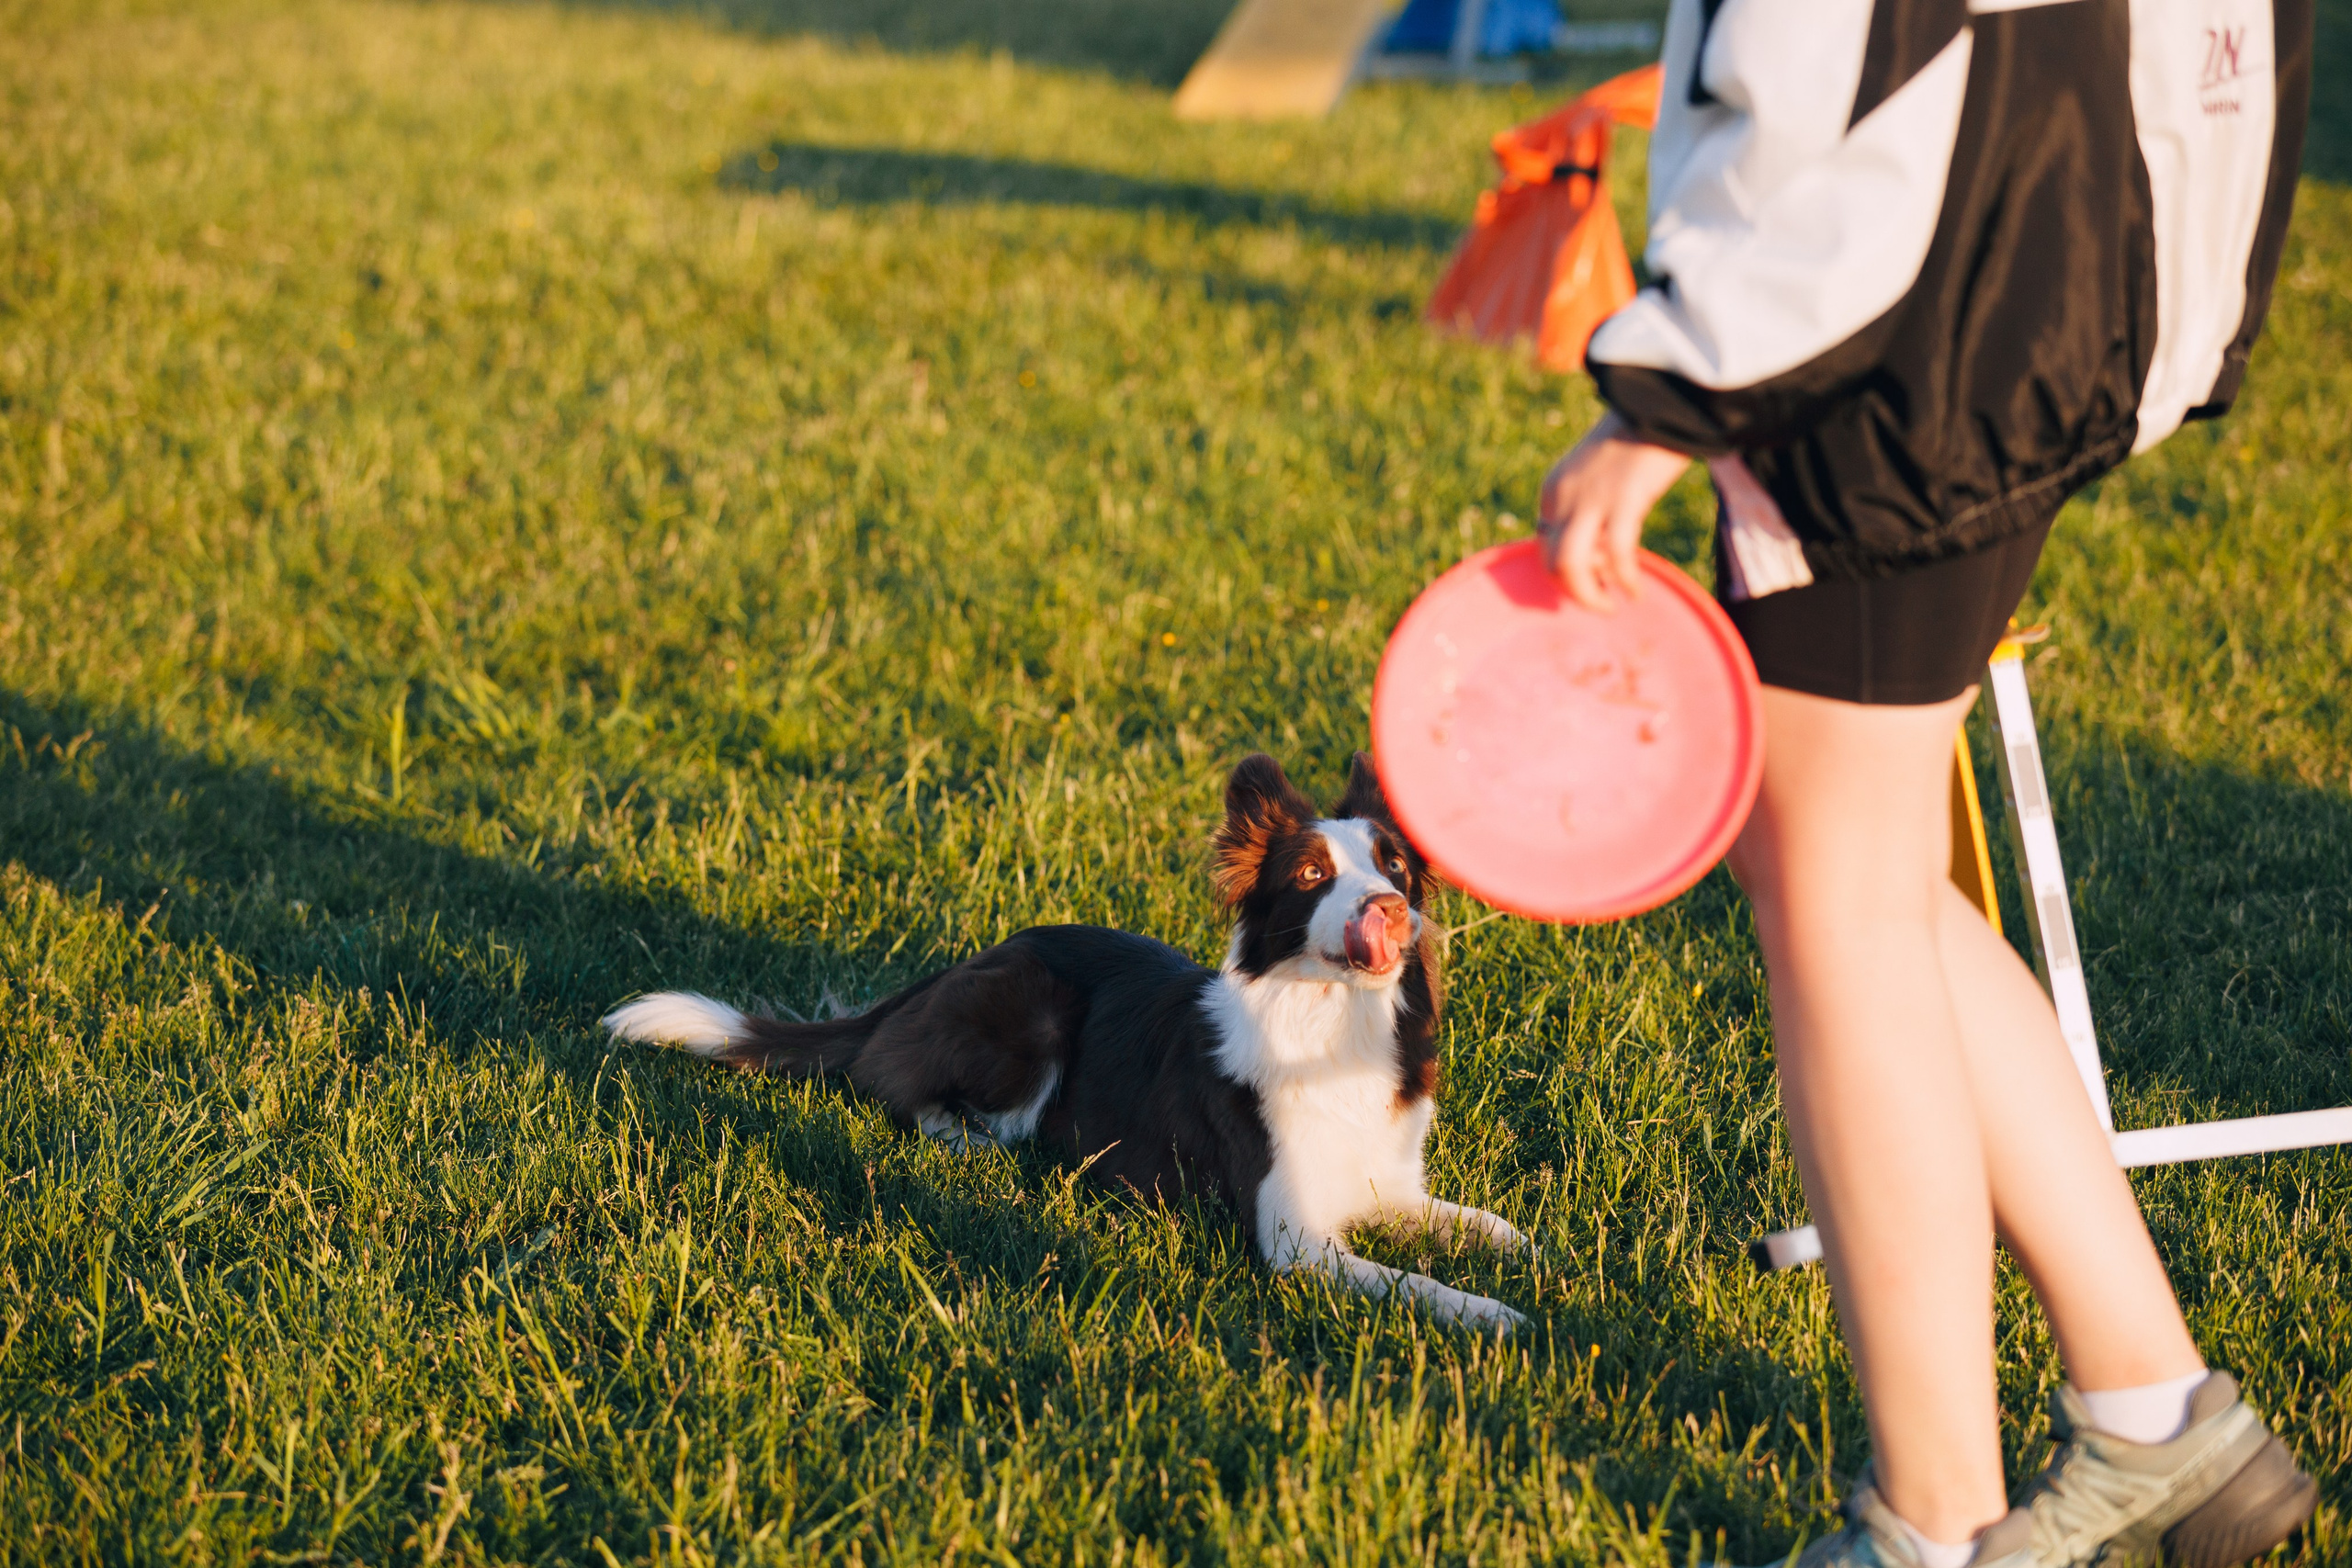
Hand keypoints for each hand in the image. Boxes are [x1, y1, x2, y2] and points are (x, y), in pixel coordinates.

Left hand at [1537, 411, 1693, 609]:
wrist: (1660, 401)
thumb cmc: (1637, 438)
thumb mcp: (1597, 472)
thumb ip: (1588, 503)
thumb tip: (1599, 547)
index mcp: (1553, 489)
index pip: (1543, 543)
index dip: (1562, 572)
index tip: (1588, 581)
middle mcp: (1563, 497)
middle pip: (1550, 561)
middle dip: (1573, 591)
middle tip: (1601, 602)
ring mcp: (1591, 499)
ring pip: (1570, 566)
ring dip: (1587, 596)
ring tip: (1610, 607)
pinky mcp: (1623, 500)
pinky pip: (1615, 555)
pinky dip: (1624, 580)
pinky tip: (1636, 592)